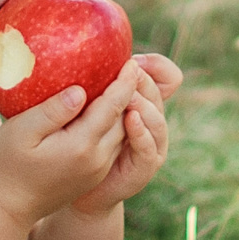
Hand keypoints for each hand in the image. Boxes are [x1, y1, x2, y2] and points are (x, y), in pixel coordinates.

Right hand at [0, 65, 145, 229]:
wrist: (7, 208)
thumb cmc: (7, 165)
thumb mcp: (21, 131)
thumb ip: (52, 110)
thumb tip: (80, 91)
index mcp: (82, 145)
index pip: (112, 107)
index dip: (124, 82)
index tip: (131, 61)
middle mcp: (97, 160)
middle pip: (123, 120)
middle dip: (129, 94)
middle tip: (128, 67)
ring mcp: (97, 171)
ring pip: (121, 134)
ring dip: (124, 111)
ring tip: (120, 86)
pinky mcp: (92, 176)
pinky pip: (112, 145)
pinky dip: (114, 126)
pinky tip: (104, 112)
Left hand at [69, 53, 178, 214]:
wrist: (80, 188)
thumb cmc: (76, 141)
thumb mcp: (81, 106)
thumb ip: (87, 82)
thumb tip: (74, 51)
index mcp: (139, 100)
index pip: (164, 75)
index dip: (156, 65)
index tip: (133, 57)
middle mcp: (149, 118)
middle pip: (158, 93)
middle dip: (145, 81)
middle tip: (129, 69)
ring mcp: (151, 143)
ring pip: (156, 118)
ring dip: (144, 104)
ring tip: (128, 94)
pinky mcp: (145, 165)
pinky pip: (149, 148)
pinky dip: (142, 133)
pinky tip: (130, 120)